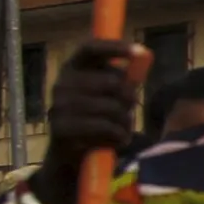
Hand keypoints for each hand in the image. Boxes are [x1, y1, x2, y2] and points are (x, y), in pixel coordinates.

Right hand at [42, 38, 141, 188]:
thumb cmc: (95, 119)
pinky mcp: (61, 128)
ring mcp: (59, 106)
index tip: (139, 51)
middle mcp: (61, 83)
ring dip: (125, 121)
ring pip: (111, 107)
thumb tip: (143, 54)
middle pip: (111, 82)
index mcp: (72, 68)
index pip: (90, 48)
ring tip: (124, 128)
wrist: (70, 156)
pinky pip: (103, 127)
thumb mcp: (108, 96)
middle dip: (130, 97)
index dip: (114, 47)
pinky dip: (118, 135)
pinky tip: (118, 139)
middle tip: (131, 109)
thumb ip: (123, 78)